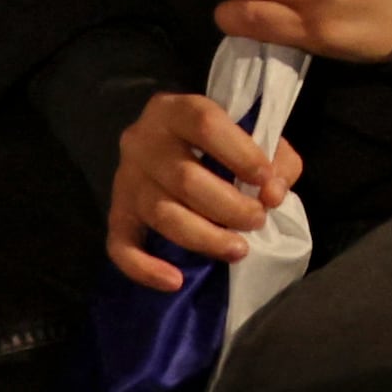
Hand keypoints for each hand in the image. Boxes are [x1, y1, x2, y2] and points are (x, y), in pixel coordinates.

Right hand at [106, 89, 299, 291]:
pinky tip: (175, 281)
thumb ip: (275, 157)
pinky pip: (120, 246)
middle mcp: (143, 141)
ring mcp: (125, 179)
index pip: (205, 124)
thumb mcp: (249, 134)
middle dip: (228, 206)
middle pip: (184, 179)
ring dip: (204, 237)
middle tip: (257, 220)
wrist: (167, 141)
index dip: (241, 154)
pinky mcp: (116, 213)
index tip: (268, 180)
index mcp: (176, 110)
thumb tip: (274, 194)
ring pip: (161, 214)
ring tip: (238, 250)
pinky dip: (144, 269)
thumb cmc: (218, 140)